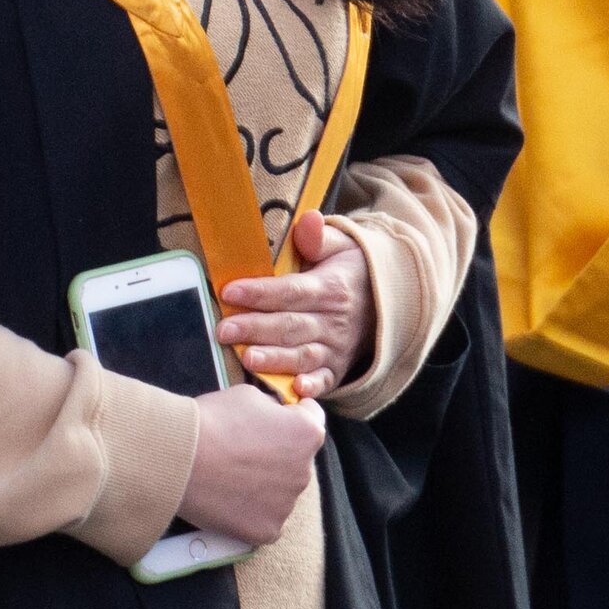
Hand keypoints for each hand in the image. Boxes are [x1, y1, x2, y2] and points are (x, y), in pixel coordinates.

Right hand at [180, 384, 327, 543]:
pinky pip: (266, 519)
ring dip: (264, 484)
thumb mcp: (250, 395)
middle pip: (296, 460)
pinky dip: (251, 511)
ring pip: (280, 491)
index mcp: (308, 434)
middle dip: (277, 454)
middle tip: (242, 451)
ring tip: (230, 476)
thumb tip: (276, 416)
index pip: (312, 419)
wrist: (180, 459)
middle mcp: (306, 472)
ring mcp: (288, 505)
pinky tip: (229, 498)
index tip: (272, 419)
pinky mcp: (268, 530)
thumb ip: (273, 408)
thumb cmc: (213, 421)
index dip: (290, 415)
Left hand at [218, 208, 375, 399]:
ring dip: (275, 359)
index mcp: (330, 288)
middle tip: (223, 330)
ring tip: (247, 358)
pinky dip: (312, 387)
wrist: (385, 304)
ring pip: (303, 355)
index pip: (291, 291)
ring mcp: (335, 348)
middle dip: (256, 328)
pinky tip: (295, 389)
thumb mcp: (341, 246)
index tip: (229, 291)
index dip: (260, 292)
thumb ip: (319, 237)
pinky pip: (325, 381)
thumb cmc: (349, 272)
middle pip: (290, 326)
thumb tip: (309, 219)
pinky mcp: (336, 369)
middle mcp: (333, 321)